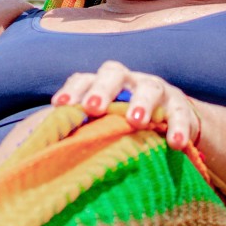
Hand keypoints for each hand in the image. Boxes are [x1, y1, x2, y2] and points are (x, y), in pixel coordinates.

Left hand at [51, 60, 203, 151]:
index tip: (59, 106)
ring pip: (149, 88)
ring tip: (135, 121)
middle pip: (113, 74)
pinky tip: (175, 143)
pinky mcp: (180, 106)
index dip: (72, 90)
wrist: (173, 122)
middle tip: (93, 107)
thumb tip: (45, 151)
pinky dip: (178, 128)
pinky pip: (181, 114)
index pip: (85, 79)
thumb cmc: (125, 125)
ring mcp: (156, 90)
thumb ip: (81, 131)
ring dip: (141, 103)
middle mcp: (128, 81)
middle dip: (102, 89)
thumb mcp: (105, 124)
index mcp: (104, 85)